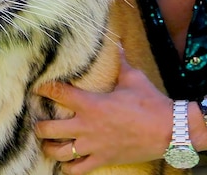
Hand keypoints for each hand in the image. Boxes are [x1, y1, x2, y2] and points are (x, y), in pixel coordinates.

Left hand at [35, 53, 172, 173]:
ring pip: (58, 152)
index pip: (58, 93)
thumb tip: (118, 43)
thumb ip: (120, 62)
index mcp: (91, 104)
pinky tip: (66, 162)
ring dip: (48, 147)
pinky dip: (68, 168)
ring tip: (47, 142)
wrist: (168, 130)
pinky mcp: (102, 159)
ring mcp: (93, 146)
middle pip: (48, 128)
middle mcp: (87, 126)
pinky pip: (77, 170)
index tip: (40, 87)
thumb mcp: (133, 78)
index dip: (45, 89)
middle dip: (39, 125)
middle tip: (38, 120)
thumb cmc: (150, 102)